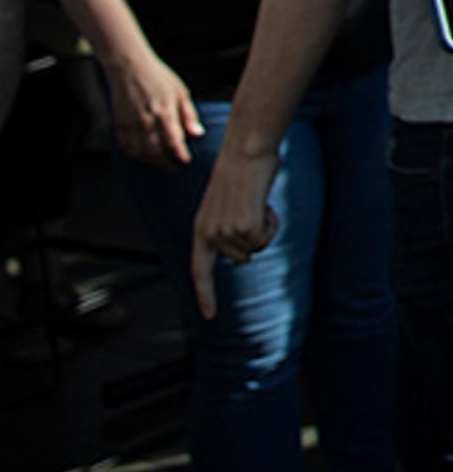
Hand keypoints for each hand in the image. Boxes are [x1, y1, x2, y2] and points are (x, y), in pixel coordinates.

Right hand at [103, 45, 203, 166]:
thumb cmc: (158, 76)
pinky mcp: (119, 123)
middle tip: (173, 167)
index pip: (174, 141)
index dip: (181, 154)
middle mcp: (146, 120)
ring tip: (159, 162)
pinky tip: (142, 154)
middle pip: (156, 151)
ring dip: (150, 161)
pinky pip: (126, 146)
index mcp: (165, 112)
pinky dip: (134, 154)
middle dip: (165, 162)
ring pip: (139, 152)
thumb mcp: (180, 91)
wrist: (128, 66)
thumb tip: (198, 134)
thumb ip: (189, 114)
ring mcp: (130, 123)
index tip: (186, 160)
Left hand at [189, 138, 280, 319]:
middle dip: (255, 237)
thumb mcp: (224, 208)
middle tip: (251, 210)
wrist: (245, 154)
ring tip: (254, 204)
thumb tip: (243, 252)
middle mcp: (209, 235)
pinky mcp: (243, 227)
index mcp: (200, 231)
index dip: (205, 295)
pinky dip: (271, 222)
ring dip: (264, 228)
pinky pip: (266, 237)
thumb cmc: (240, 176)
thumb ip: (226, 231)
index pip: (199, 271)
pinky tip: (262, 203)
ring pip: (257, 247)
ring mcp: (225, 232)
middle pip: (243, 257)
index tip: (209, 317)